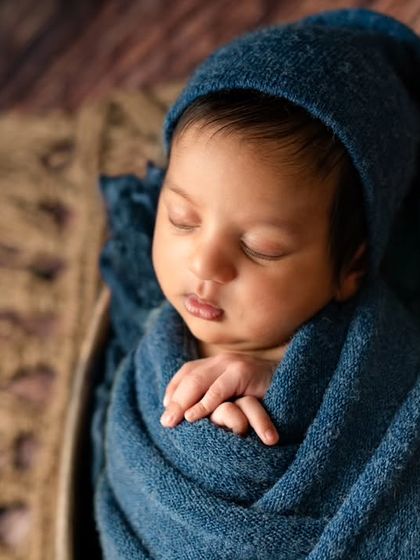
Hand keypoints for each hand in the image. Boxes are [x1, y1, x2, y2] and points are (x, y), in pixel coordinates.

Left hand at [160, 352, 278, 442]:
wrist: (295, 385)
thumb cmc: (265, 396)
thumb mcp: (235, 396)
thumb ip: (216, 397)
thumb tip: (188, 414)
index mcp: (218, 363)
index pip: (187, 372)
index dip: (173, 389)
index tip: (165, 408)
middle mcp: (223, 360)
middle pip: (189, 377)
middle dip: (174, 400)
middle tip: (165, 423)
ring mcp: (233, 363)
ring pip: (199, 381)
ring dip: (182, 403)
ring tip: (172, 422)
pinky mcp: (244, 372)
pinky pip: (219, 389)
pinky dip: (204, 404)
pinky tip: (193, 417)